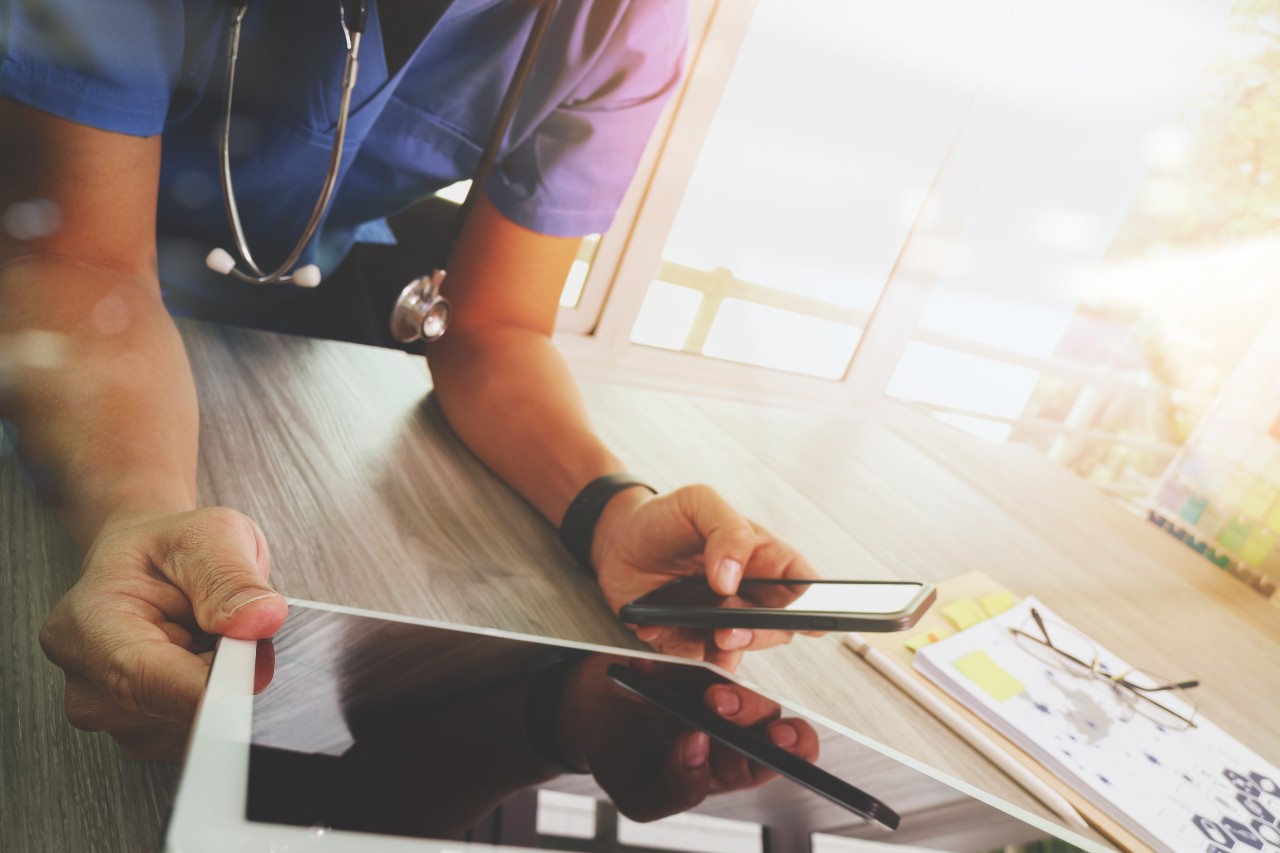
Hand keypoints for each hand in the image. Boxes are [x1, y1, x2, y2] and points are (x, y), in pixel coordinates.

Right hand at [38, 507, 286, 761]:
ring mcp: (117, 721)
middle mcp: (89, 686)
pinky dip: (226, 705)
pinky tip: (213, 669)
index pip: (146, 679)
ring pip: (199, 729)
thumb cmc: (172, 551)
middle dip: (229, 676)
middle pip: (178, 711)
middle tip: (238, 629)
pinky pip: (207, 737)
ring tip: (215, 643)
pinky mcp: (151, 739)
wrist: (152, 569)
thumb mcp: (209, 536)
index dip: (209, 688)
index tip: (255, 680)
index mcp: (86, 627)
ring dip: (229, 690)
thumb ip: (230, 578)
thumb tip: (259, 620)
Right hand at [558, 657, 819, 822]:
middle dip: (754, 710)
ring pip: (742, 681)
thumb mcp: (640, 794)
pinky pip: (708, 648)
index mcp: (728, 767)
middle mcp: (730, 726)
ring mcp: (713, 687)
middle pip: (766, 717)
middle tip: (721, 705)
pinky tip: (655, 670)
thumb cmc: (620, 760)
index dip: (787, 749)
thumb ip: (677, 788)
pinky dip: (686, 657)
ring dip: (731, 685)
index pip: (774, 761)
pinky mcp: (693, 656)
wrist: (584, 716)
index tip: (777, 738)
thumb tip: (699, 749)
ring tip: (704, 693)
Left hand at [591, 484, 819, 669]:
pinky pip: (699, 660)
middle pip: (779, 626)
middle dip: (763, 634)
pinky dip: (686, 655)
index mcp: (763, 558)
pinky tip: (663, 631)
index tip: (808, 617)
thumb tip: (732, 576)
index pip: (803, 585)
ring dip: (728, 652)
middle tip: (734, 628)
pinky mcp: (692, 641)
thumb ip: (727, 530)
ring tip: (711, 640)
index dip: (814, 604)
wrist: (616, 540)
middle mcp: (748, 593)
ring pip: (742, 650)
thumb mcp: (699, 503)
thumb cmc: (664, 517)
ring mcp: (722, 620)